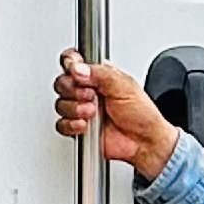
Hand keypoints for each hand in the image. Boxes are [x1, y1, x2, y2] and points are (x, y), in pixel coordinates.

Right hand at [54, 50, 178, 177]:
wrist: (143, 142)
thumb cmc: (141, 114)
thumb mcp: (125, 86)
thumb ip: (100, 73)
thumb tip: (78, 68)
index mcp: (98, 75)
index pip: (73, 60)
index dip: (70, 63)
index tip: (75, 71)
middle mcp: (87, 90)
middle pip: (62, 82)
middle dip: (74, 90)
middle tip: (91, 96)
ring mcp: (81, 109)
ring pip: (60, 104)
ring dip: (75, 108)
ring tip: (92, 112)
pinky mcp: (77, 127)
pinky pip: (61, 124)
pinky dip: (71, 125)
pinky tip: (85, 125)